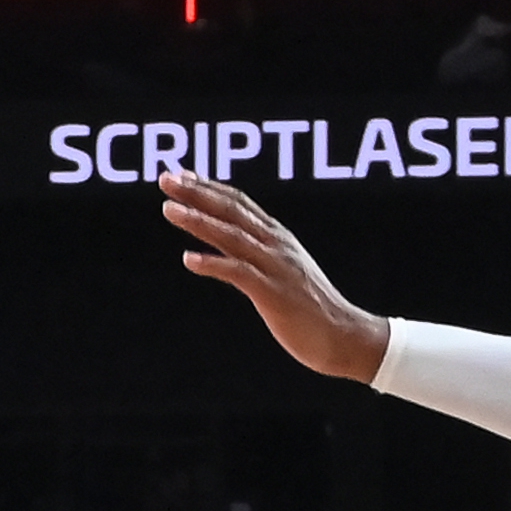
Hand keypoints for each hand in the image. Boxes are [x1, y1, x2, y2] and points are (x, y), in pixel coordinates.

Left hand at [159, 177, 386, 381]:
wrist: (344, 336)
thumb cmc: (312, 309)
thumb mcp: (284, 273)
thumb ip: (259, 257)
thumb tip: (231, 250)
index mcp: (278, 237)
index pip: (239, 203)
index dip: (209, 187)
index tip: (181, 175)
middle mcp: (276, 244)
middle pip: (231, 211)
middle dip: (197, 193)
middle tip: (166, 178)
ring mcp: (275, 266)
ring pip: (231, 236)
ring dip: (198, 220)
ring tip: (168, 209)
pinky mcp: (273, 292)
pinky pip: (238, 273)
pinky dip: (212, 264)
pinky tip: (188, 260)